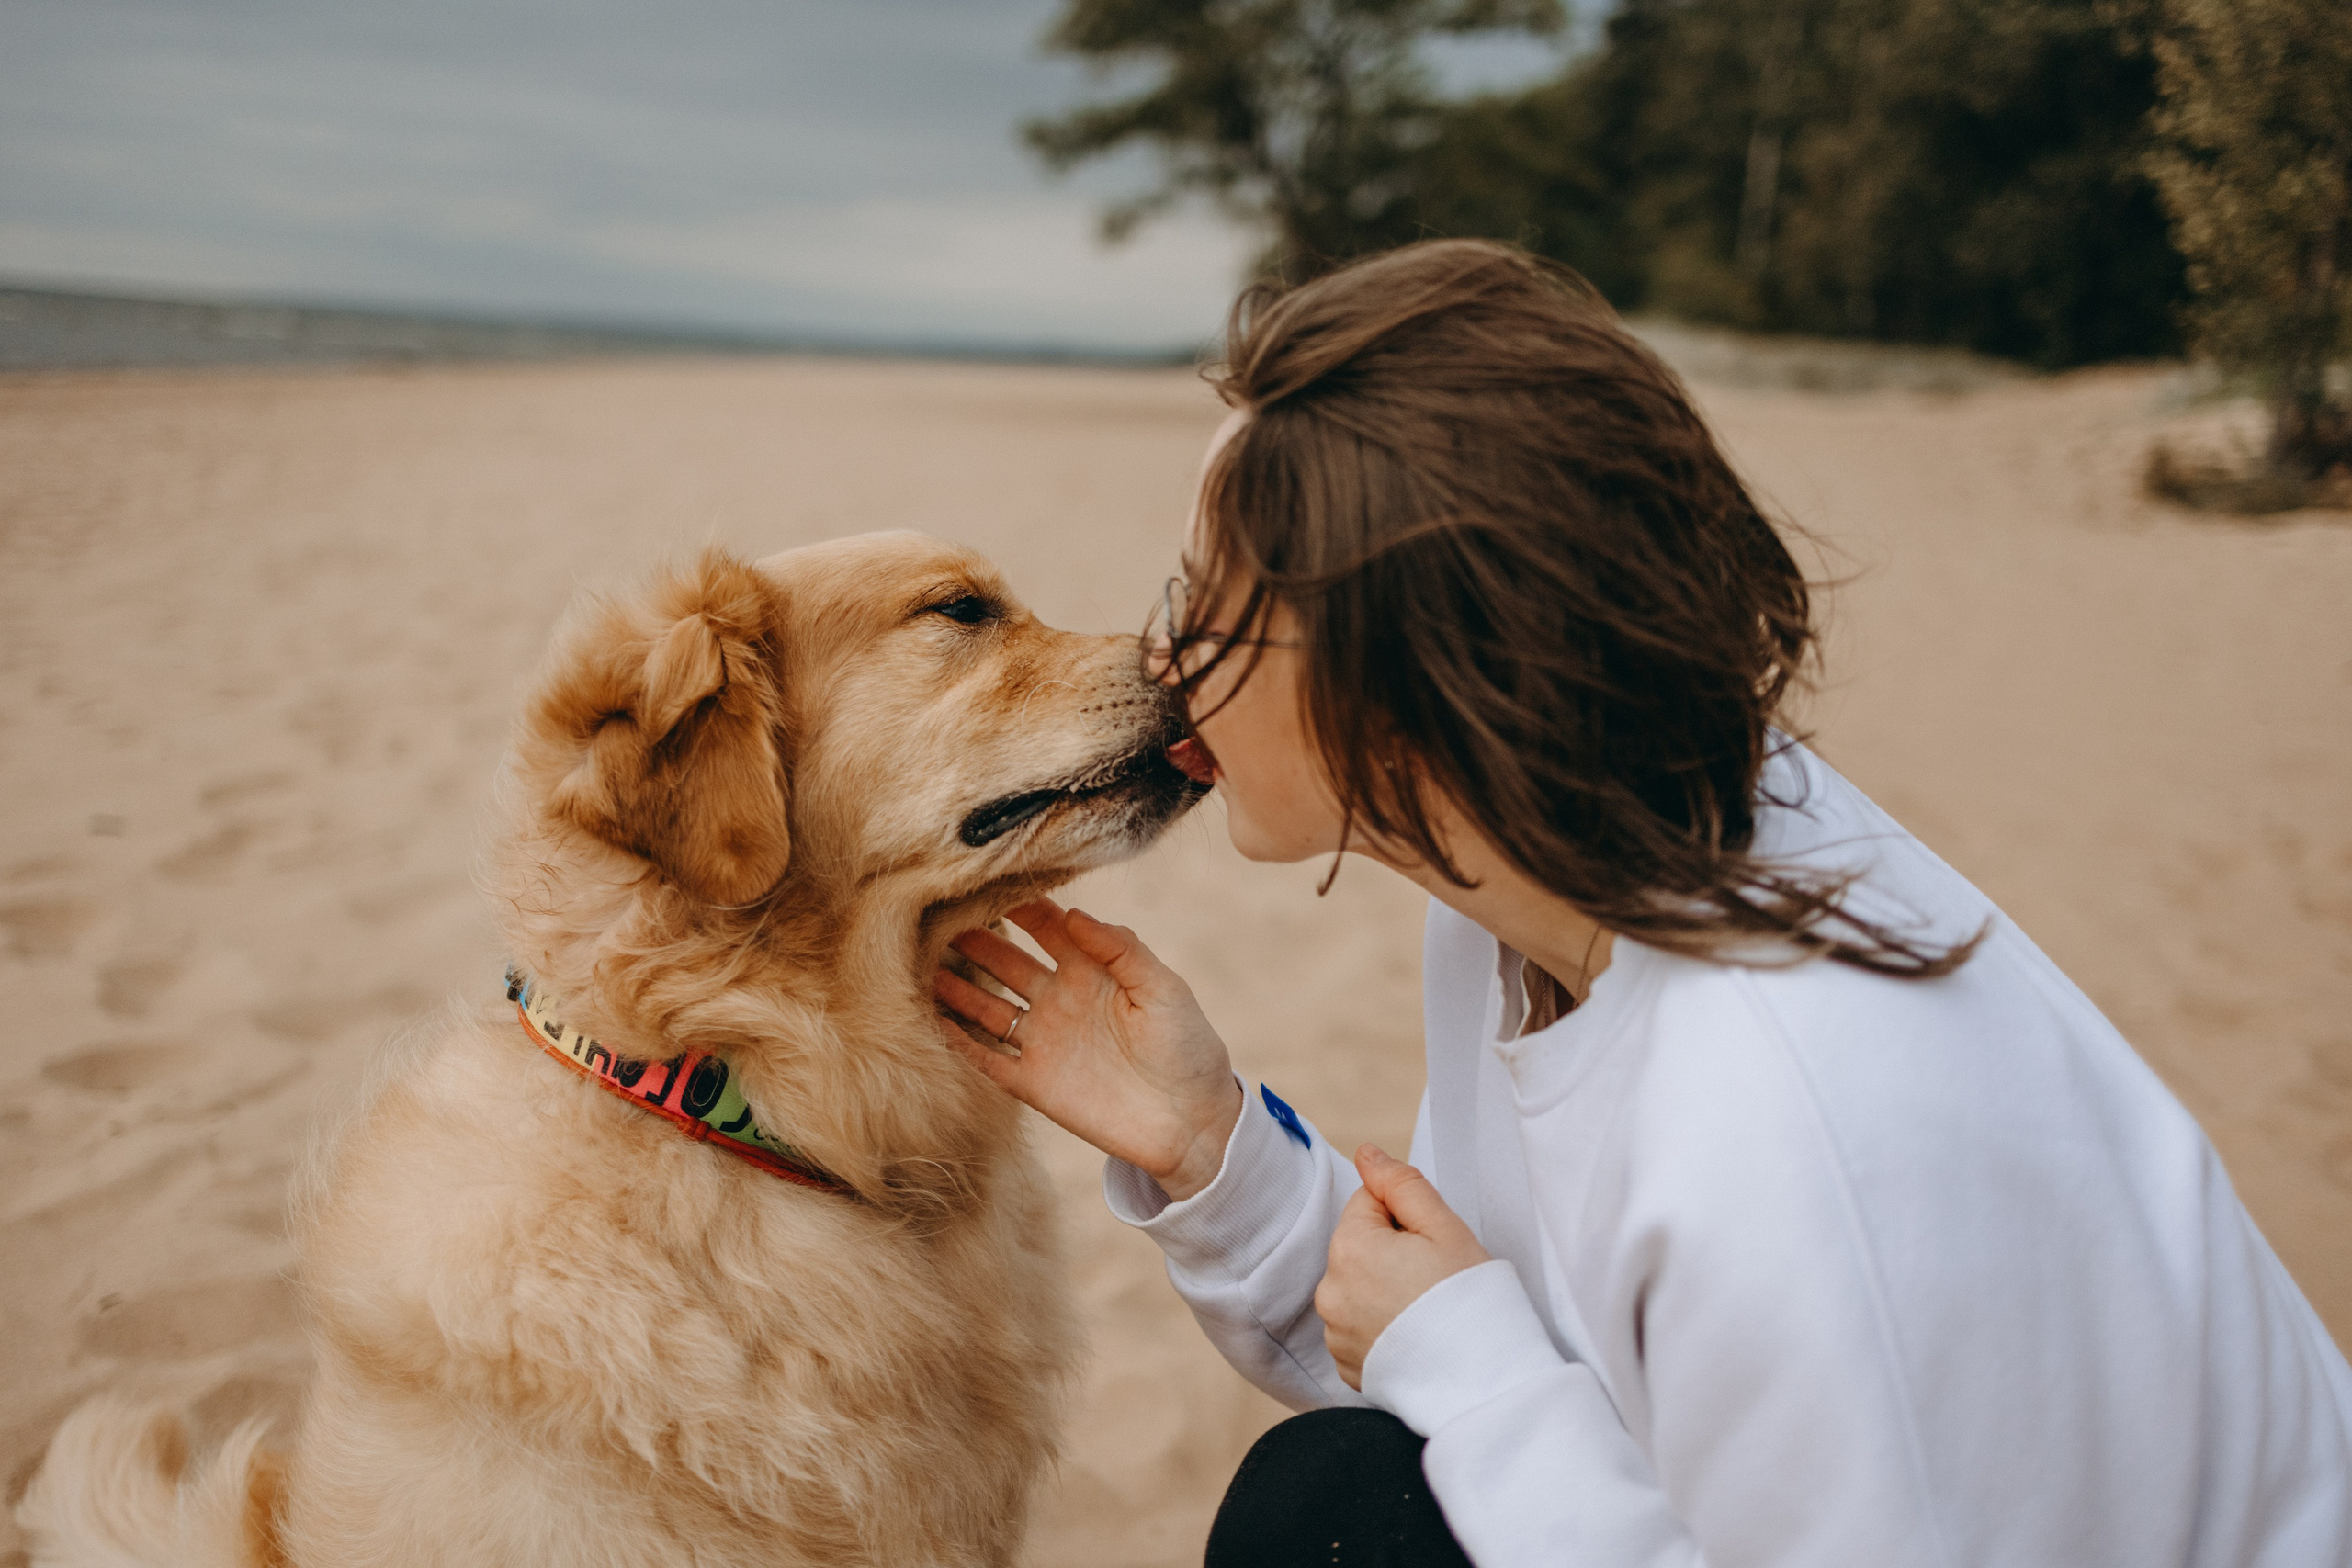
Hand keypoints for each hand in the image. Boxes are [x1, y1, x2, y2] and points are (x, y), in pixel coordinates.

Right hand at [933, 898, 1243, 1200]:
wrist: (1191, 1124)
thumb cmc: (1188, 1048)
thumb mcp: (1163, 989)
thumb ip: (1121, 949)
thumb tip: (1073, 913)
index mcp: (1091, 969)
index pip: (1044, 926)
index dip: (1016, 904)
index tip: (982, 881)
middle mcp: (1059, 998)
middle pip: (1004, 961)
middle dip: (971, 939)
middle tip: (932, 917)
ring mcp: (1043, 1040)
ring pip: (986, 1005)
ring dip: (954, 986)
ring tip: (916, 964)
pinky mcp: (1032, 1083)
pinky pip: (985, 1058)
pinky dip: (956, 1041)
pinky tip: (928, 1023)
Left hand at [1315, 1145, 1491, 1389]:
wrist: (1484, 1382)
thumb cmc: (1470, 1300)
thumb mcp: (1444, 1228)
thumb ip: (1401, 1183)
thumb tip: (1368, 1154)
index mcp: (1350, 1247)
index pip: (1370, 1202)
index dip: (1408, 1217)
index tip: (1433, 1247)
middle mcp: (1330, 1291)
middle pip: (1361, 1245)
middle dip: (1393, 1251)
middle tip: (1435, 1279)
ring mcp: (1335, 1333)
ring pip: (1358, 1286)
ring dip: (1384, 1289)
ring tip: (1427, 1312)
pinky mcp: (1346, 1365)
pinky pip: (1359, 1328)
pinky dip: (1382, 1327)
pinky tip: (1415, 1337)